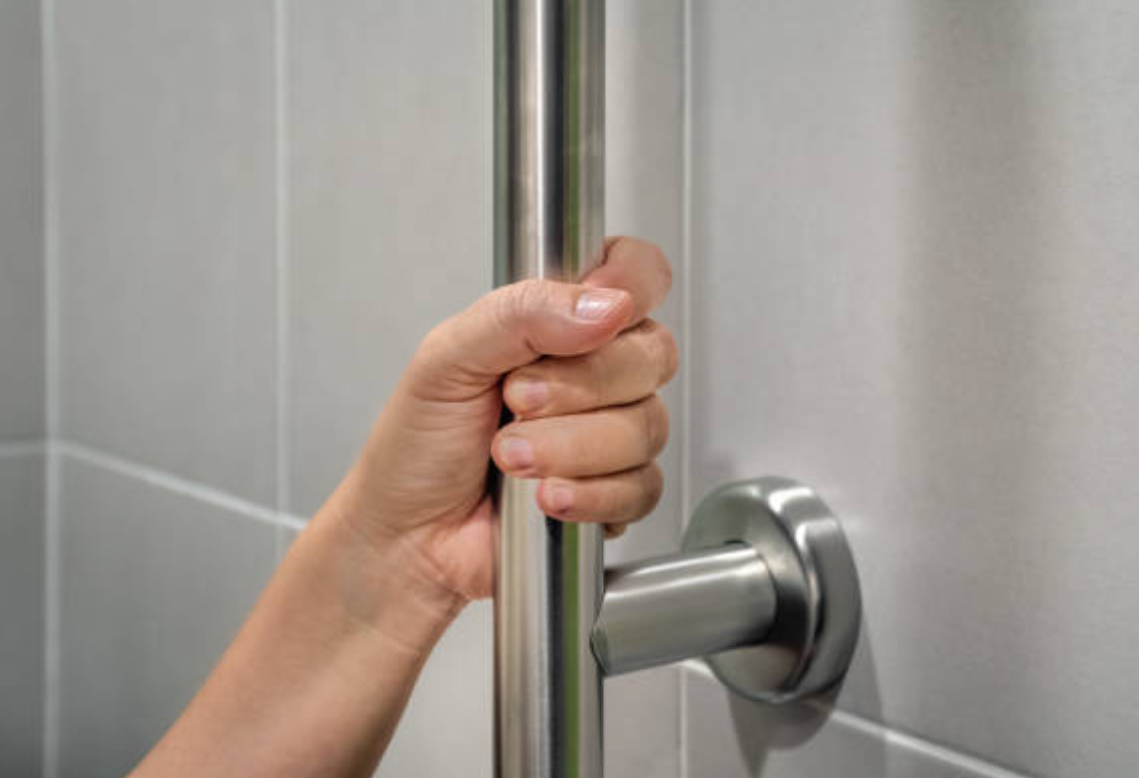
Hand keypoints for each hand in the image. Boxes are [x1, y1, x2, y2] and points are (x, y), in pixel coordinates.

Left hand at [323, 237, 675, 602]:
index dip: (631, 288)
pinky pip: (642, 487)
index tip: (594, 317)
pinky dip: (590, 494)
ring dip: (571, 446)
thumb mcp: (446, 358)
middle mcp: (593, 372)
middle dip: (580, 384)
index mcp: (557, 321)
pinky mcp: (615, 494)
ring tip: (509, 457)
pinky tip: (544, 496)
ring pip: (646, 425)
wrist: (405, 539)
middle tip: (515, 400)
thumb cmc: (417, 446)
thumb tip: (605, 305)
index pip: (636, 275)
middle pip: (652, 354)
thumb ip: (520, 314)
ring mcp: (608, 434)